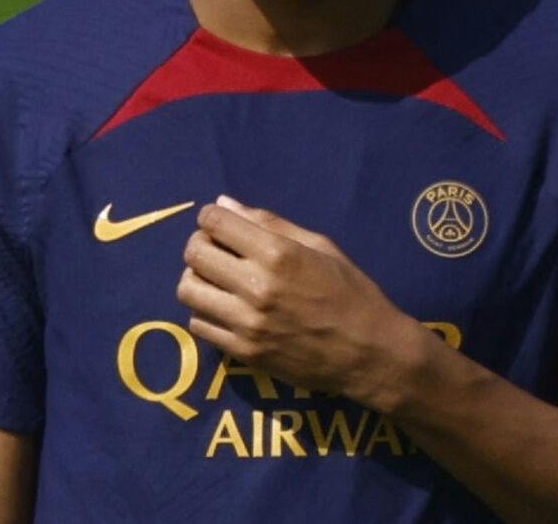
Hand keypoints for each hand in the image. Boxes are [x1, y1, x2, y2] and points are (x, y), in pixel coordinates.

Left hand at [175, 196, 419, 411]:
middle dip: (200, 244)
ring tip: (218, 280)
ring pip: (187, 290)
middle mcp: (256, 287)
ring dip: (197, 279)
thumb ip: (270, 224)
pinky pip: (199, 325)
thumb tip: (225, 204)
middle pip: (194, 254)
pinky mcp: (243, 353)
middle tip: (217, 250)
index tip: (220, 224)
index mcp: (278, 254)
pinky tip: (225, 308)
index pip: (214, 222)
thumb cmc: (351, 292)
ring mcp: (246, 323)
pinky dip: (205, 312)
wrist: (370, 354)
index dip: (211, 217)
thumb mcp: (320, 246)